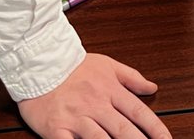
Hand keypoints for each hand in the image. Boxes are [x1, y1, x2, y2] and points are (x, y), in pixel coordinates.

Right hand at [17, 54, 168, 138]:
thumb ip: (131, 77)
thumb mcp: (107, 64)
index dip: (155, 128)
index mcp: (110, 90)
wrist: (38, 64)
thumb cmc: (74, 66)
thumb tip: (152, 87)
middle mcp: (95, 105)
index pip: (138, 112)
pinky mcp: (56, 129)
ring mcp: (76, 118)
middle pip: (123, 129)